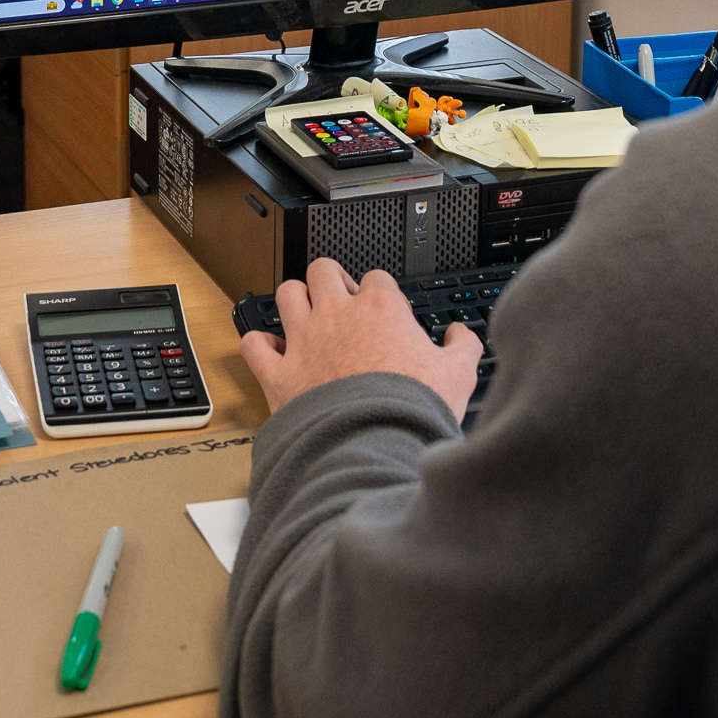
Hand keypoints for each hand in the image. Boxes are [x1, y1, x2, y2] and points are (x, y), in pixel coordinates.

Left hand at [238, 259, 482, 416]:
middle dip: (331, 280)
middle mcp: (336, 315)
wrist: (372, 446)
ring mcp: (303, 341)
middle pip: (323, 270)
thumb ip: (462, 346)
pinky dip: (260, 345)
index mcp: (379, 308)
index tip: (387, 314)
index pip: (376, 278)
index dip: (381, 294)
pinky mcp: (278, 373)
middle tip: (341, 302)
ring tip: (305, 315)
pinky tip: (271, 352)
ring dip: (294, 300)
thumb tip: (461, 335)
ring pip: (287, 294)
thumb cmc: (411, 411)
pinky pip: (254, 345)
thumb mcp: (459, 374)